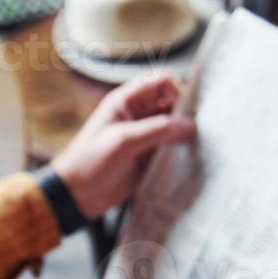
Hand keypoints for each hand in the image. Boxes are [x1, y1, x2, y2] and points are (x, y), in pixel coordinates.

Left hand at [49, 71, 195, 219]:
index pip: (163, 82)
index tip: (186, 113)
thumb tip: (191, 125)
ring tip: (198, 145)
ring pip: (176, 126)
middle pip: (174, 103)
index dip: (179, 92)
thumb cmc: (90, 162)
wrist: (77, 196)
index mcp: (127, 101)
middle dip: (188, 114)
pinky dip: (183, 151)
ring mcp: (145, 136)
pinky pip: (173, 147)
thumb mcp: (124, 141)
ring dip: (187, 134)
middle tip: (200, 131)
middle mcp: (139, 115)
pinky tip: (190, 159)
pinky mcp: (150, 156)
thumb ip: (158, 130)